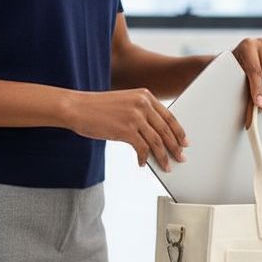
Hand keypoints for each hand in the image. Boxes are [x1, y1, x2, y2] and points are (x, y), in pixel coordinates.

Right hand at [66, 88, 187, 171]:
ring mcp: (135, 116)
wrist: (77, 107)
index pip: (169, 116)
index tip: (184, 142)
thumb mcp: (124, 102)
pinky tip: (142, 163)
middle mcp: (142, 104)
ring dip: (163, 157)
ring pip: (157, 141)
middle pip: (166, 130)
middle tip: (180, 158)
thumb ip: (140, 112)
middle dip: (175, 147)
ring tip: (166, 166)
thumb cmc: (97, 107)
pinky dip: (144, 158)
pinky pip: (142, 148)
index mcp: (145, 95)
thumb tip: (154, 134)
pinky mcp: (126, 130)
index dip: (178, 131)